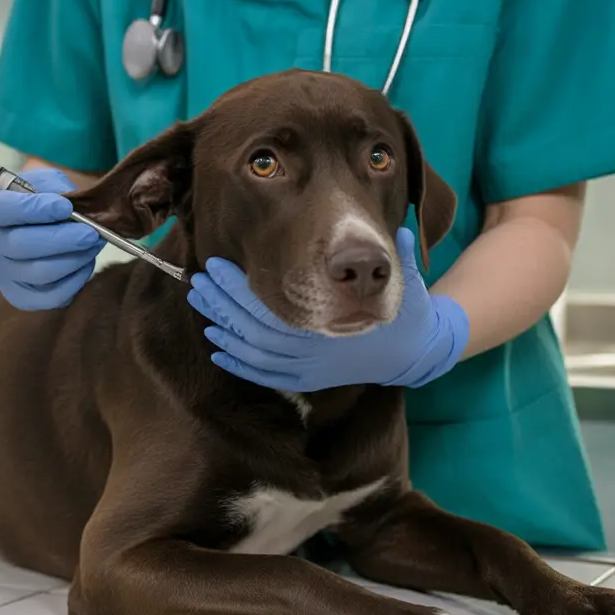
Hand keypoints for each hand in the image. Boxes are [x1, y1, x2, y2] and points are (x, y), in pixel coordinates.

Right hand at [0, 167, 104, 309]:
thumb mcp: (45, 182)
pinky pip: (50, 297)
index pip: (2, 210)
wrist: (38, 227)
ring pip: (39, 273)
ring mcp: (2, 274)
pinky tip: (85, 263)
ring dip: (74, 259)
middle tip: (91, 233)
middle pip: (21, 246)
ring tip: (93, 245)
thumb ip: (55, 188)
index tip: (65, 206)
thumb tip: (74, 207)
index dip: (35, 209)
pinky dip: (74, 281)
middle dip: (63, 239)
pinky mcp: (20, 297)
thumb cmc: (42, 201)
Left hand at [186, 228, 469, 391]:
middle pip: (253, 329)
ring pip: (253, 353)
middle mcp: (314, 353)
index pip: (271, 306)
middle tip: (199, 280)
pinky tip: (217, 348)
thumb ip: (399, 258)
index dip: (239, 287)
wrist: (415, 355)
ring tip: (202, 306)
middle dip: (222, 304)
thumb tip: (405, 233)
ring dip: (224, 330)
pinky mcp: (308, 381)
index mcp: (330, 326)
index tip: (217, 266)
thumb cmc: (406, 315)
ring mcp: (309, 370)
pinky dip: (238, 363)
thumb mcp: (404, 284)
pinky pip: (264, 375)